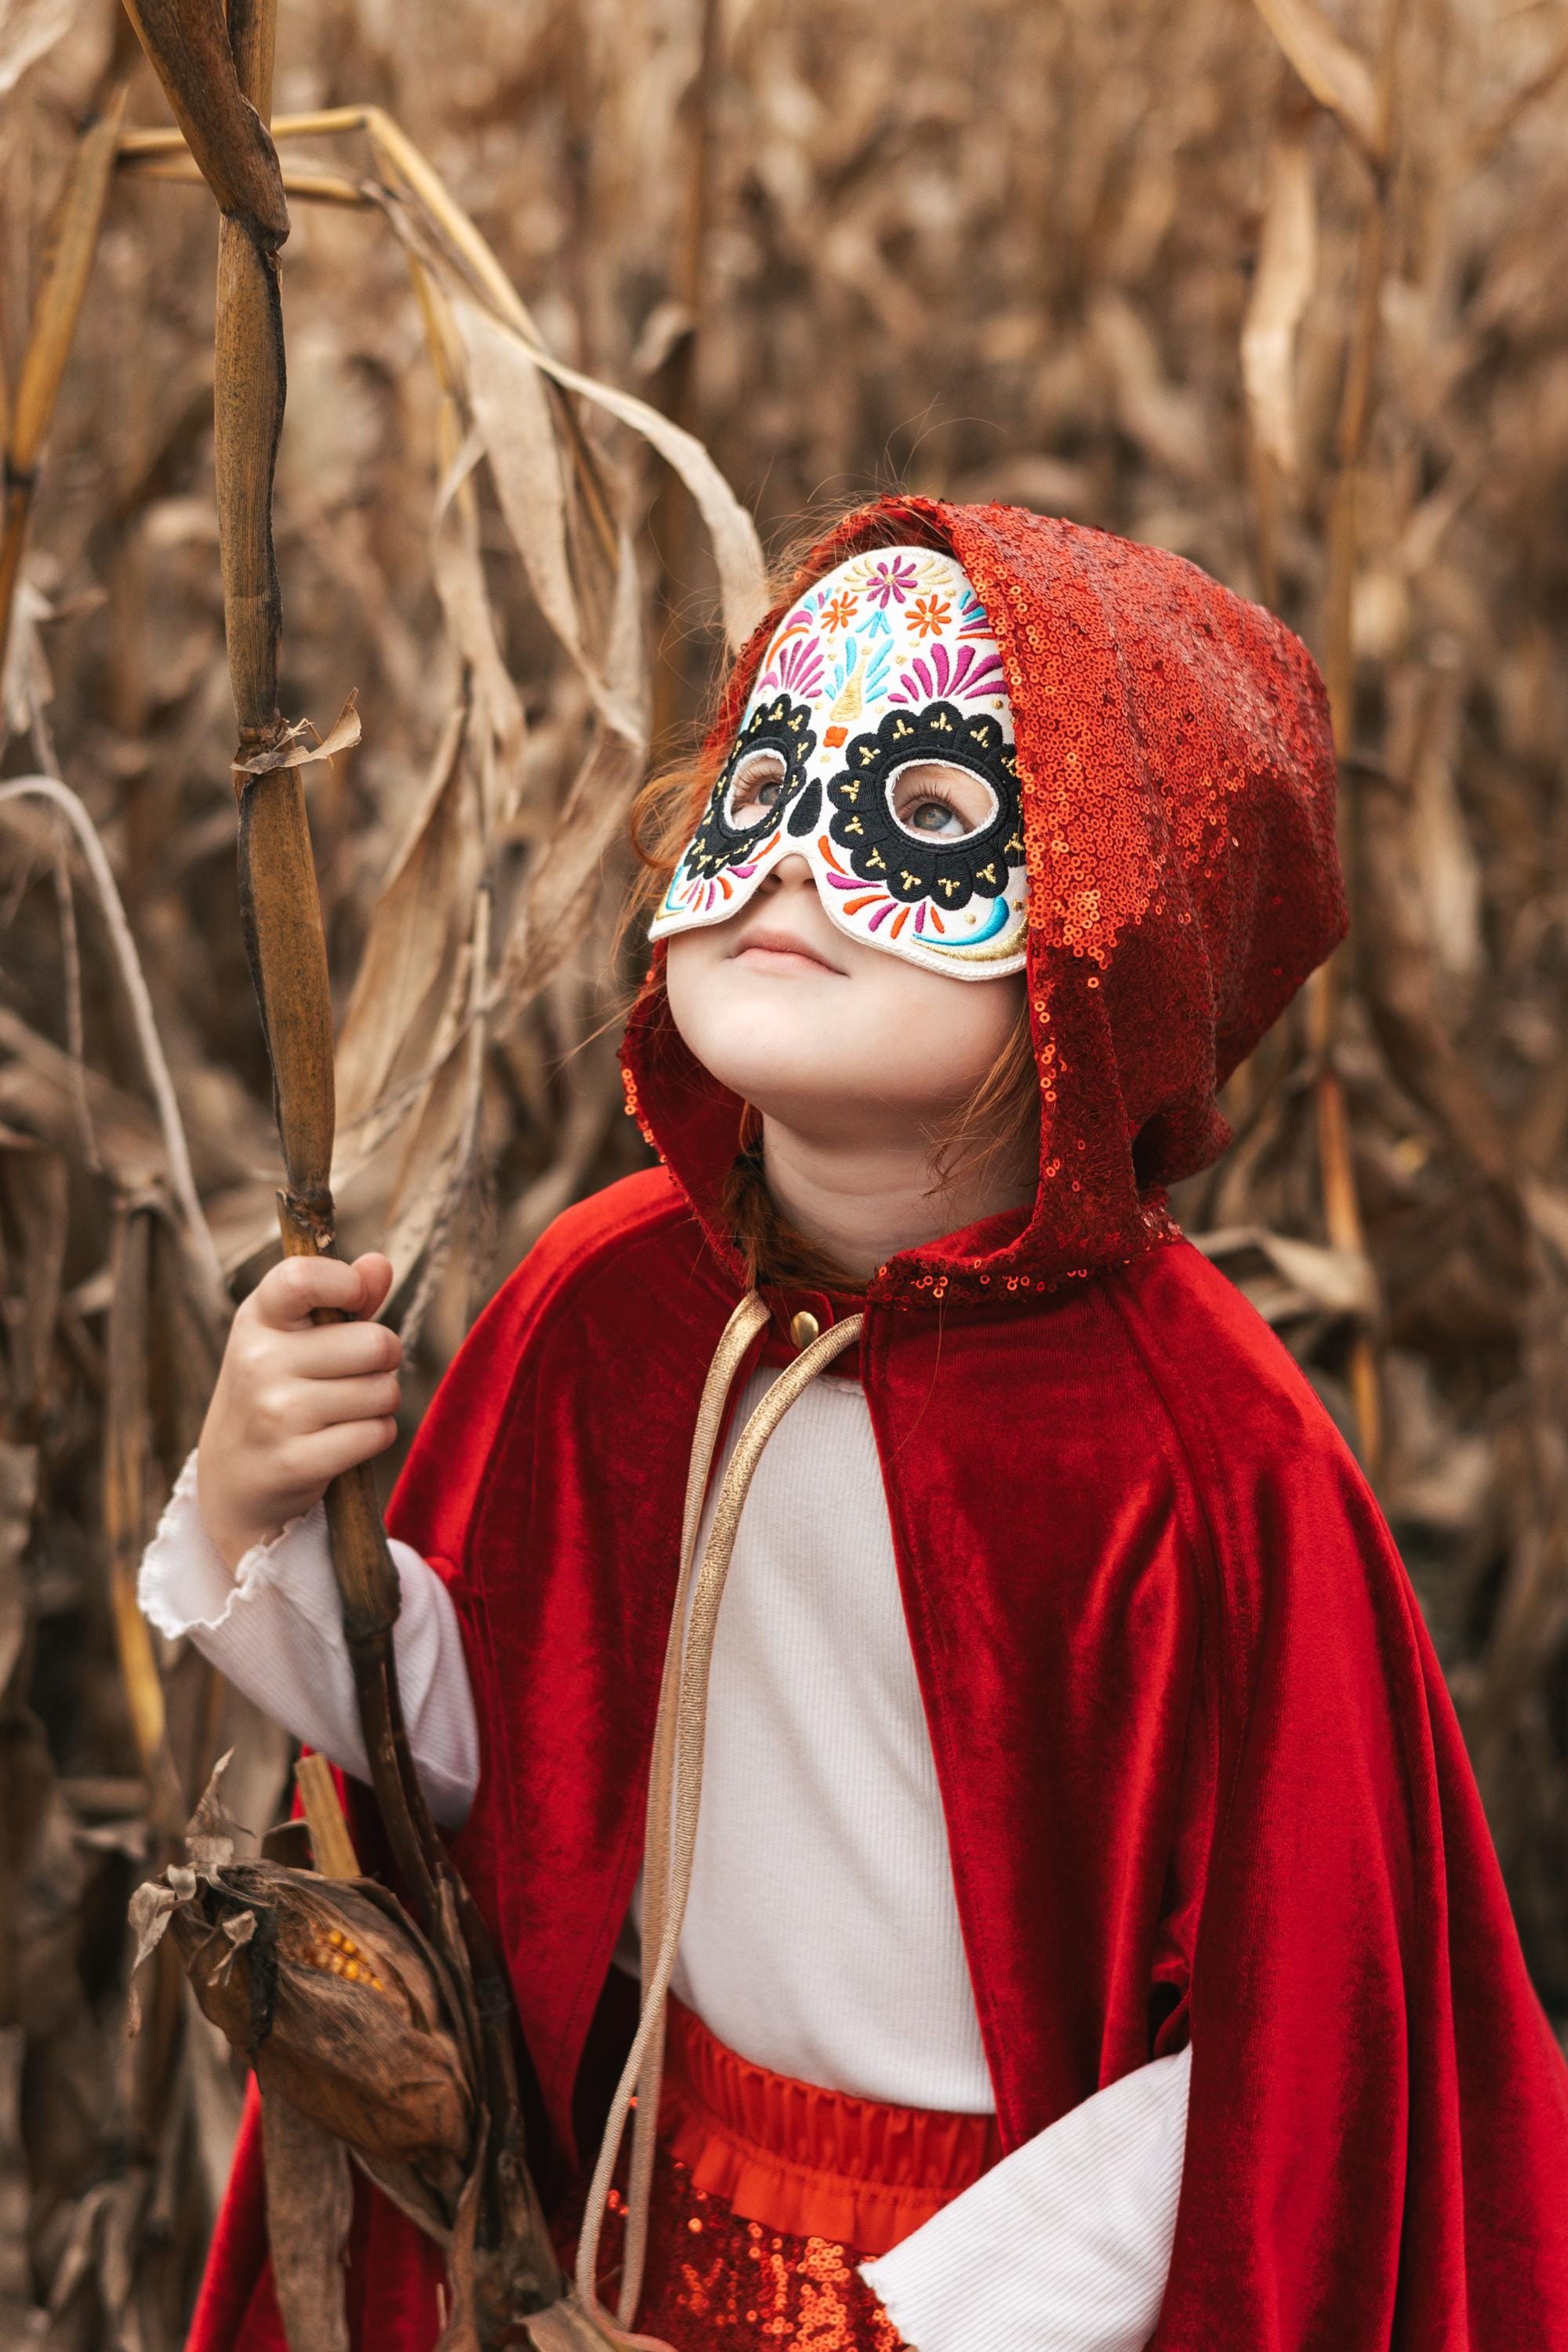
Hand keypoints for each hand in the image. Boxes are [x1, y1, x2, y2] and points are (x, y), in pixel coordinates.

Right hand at [196, 1253, 401, 1568]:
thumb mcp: (292, 1336)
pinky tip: (343, 1440)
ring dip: (380, 1402)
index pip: (303, 1277)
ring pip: (383, 1391)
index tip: (356, 1300)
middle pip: (375, 1343)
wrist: (234, 1478)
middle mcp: (259, 1362)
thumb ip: (342, 1298)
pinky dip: (375, 1436)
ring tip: (344, 1409)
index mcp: (257, 1319)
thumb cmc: (276, 1390)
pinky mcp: (296, 1460)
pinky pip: (377, 1433)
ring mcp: (275, 1413)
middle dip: (384, 1359)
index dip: (348, 1284)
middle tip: (355, 1373)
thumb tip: (379, 1265)